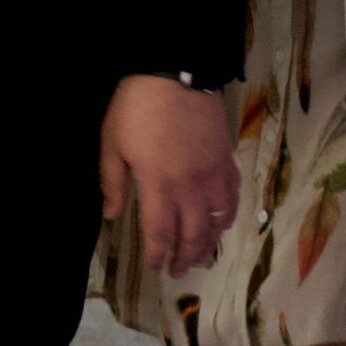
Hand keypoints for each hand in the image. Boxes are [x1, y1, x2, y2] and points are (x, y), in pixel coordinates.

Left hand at [100, 75, 240, 276]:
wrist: (177, 73)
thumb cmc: (136, 107)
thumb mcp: (112, 143)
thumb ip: (113, 182)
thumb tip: (113, 215)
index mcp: (158, 185)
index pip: (161, 233)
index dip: (158, 255)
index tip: (154, 269)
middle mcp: (190, 188)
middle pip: (193, 234)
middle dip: (185, 257)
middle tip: (178, 272)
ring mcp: (213, 175)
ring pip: (217, 222)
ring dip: (209, 244)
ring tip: (200, 256)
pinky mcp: (227, 161)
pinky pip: (233, 198)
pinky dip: (228, 216)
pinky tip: (222, 222)